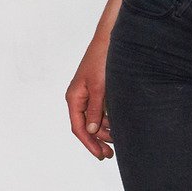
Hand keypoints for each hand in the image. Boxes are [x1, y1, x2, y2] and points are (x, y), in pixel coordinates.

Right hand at [66, 40, 113, 159]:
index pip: (78, 127)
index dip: (89, 143)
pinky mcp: (98, 89)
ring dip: (104, 130)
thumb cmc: (102, 59)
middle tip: (110, 153)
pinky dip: (107, 119)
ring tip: (117, 140)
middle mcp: (79, 97)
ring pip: (94, 118)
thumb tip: (91, 129)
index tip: (100, 154)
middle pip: (86, 125)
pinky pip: (100, 109)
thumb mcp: (99, 87)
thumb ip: (95, 108)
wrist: (110, 39)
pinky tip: (116, 125)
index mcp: (74, 97)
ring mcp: (88, 93)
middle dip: (97, 140)